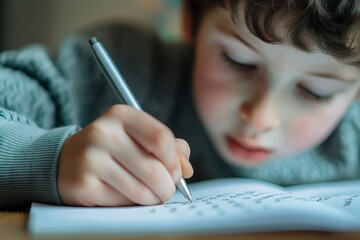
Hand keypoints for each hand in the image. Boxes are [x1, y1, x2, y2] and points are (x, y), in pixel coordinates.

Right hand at [57, 105, 192, 205]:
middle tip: (165, 189)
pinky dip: (132, 203)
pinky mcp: (83, 184)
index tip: (174, 170)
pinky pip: (123, 202)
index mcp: (121, 115)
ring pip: (142, 190)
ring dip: (153, 198)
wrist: (66, 160)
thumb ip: (168, 146)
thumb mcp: (137, 136)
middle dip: (168, 186)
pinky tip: (126, 195)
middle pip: (155, 169)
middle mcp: (103, 133)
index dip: (174, 160)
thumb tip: (186, 168)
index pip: (162, 138)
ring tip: (149, 194)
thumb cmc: (112, 148)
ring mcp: (90, 159)